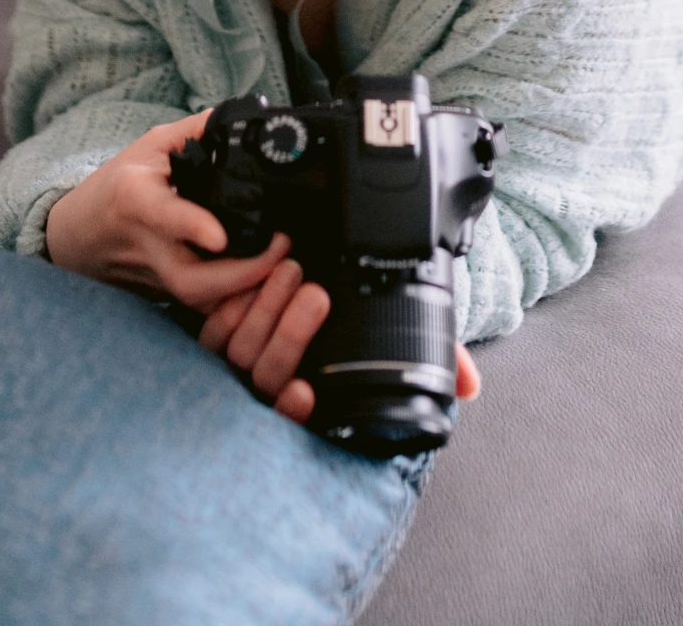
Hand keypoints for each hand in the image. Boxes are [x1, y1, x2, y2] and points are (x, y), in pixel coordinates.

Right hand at [44, 110, 290, 316]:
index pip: (163, 214)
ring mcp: (154, 277)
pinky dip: (236, 301)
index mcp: (137, 198)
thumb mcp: (152, 145)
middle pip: (188, 279)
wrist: (77, 234)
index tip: (220, 236)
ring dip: (245, 292)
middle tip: (282, 248)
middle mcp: (146, 244)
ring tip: (284, 265)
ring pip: (200, 302)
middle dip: (239, 276)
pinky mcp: (164, 297)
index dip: (191, 226)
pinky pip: (202, 308)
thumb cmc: (117, 184)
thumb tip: (245, 116)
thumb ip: (198, 131)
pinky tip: (267, 284)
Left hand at [200, 264, 483, 427]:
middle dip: (289, 334)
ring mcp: (237, 362)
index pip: (294, 416)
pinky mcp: (212, 335)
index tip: (306, 393)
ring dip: (262, 307)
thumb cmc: (353, 318)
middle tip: (314, 292)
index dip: (294, 410)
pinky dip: (229, 299)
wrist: (308, 274)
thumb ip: (432, 355)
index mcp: (310, 396)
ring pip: (238, 347)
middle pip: (265, 372)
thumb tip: (471, 387)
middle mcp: (271, 386)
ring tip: (289, 266)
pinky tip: (251, 274)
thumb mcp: (397, 334)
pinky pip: (211, 325)